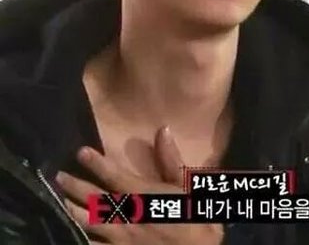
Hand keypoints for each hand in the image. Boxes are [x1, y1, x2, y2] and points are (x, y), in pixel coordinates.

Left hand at [56, 127, 223, 244]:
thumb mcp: (188, 186)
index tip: (80, 152)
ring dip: (71, 210)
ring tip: (59, 201)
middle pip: (94, 199)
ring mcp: (119, 240)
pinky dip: (79, 239)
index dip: (96, 164)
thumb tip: (163, 130)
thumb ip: (172, 160)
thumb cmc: (195, 220)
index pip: (114, 176)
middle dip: (75, 186)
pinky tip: (69, 233)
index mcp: (142, 196)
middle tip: (58, 175)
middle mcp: (126, 216)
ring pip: (88, 224)